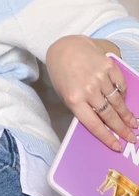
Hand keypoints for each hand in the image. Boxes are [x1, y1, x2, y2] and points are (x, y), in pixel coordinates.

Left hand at [46, 35, 136, 150]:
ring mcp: (100, 77)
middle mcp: (88, 89)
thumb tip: (102, 123)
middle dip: (122, 129)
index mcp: (74, 99)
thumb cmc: (63, 74)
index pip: (94, 124)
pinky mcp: (109, 67)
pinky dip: (123, 95)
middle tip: (132, 138)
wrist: (65, 48)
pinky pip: (121, 86)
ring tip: (133, 124)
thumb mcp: (65, 94)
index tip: (117, 146)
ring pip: (118, 102)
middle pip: (109, 115)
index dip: (107, 137)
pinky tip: (123, 101)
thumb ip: (81, 107)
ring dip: (127, 115)